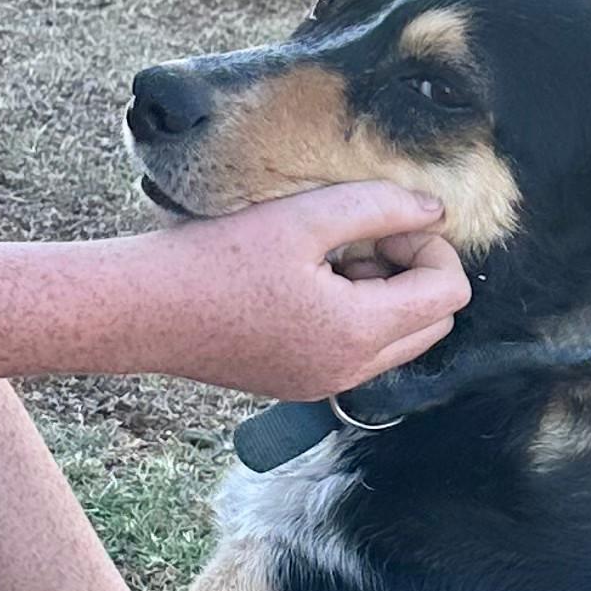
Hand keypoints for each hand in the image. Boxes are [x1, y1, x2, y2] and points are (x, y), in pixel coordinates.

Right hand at [144, 180, 469, 401]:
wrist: (142, 310)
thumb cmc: (214, 259)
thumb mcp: (304, 217)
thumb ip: (380, 207)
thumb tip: (434, 210)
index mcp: (357, 333)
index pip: (448, 294)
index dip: (428, 246)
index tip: (381, 222)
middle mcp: (349, 371)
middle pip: (433, 324)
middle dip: (412, 273)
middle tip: (360, 238)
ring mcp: (322, 384)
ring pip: (397, 340)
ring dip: (383, 295)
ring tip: (327, 259)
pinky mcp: (298, 382)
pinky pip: (356, 352)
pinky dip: (351, 315)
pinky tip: (303, 282)